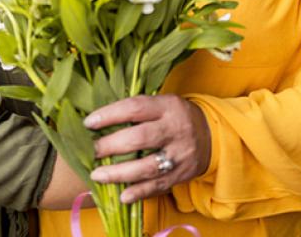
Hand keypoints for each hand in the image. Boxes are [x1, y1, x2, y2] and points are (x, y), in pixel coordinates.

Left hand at [84, 94, 210, 203]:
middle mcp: (174, 129)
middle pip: (139, 138)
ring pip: (147, 166)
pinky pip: (158, 186)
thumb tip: (100, 119)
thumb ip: (138, 109)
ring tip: (97, 175)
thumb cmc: (176, 116)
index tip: (88, 123)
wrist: (212, 135)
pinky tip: (122, 196)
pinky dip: (139, 192)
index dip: (110, 114)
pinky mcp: (181, 175)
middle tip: (91, 151)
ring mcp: (179, 154)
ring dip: (119, 173)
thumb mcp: (162, 103)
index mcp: (167, 106)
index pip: (135, 108)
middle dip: (110, 145)